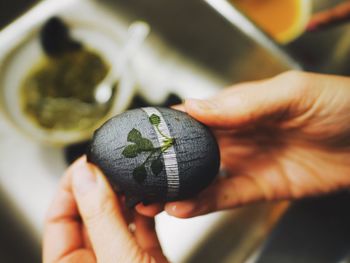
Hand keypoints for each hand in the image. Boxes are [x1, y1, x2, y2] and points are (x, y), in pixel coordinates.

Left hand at [43, 157, 166, 262]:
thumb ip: (102, 218)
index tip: (88, 163)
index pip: (58, 218)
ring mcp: (123, 258)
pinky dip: (149, 210)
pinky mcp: (149, 258)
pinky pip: (143, 227)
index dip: (70, 186)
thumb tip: (87, 176)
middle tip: (114, 164)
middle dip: (103, 188)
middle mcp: (97, 260)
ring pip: (118, 218)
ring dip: (129, 197)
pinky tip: (153, 198)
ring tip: (135, 179)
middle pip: (90, 214)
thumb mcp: (119, 259)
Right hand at [136, 71, 349, 217]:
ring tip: (150, 197)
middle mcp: (236, 135)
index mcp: (237, 107)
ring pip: (202, 177)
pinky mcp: (258, 188)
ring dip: (176, 187)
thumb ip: (240, 103)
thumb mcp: (289, 94)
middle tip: (137, 173)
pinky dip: (202, 204)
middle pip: (190, 149)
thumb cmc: (338, 105)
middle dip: (163, 161)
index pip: (193, 116)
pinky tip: (182, 207)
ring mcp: (245, 163)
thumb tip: (194, 106)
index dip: (165, 126)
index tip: (140, 138)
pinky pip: (225, 197)